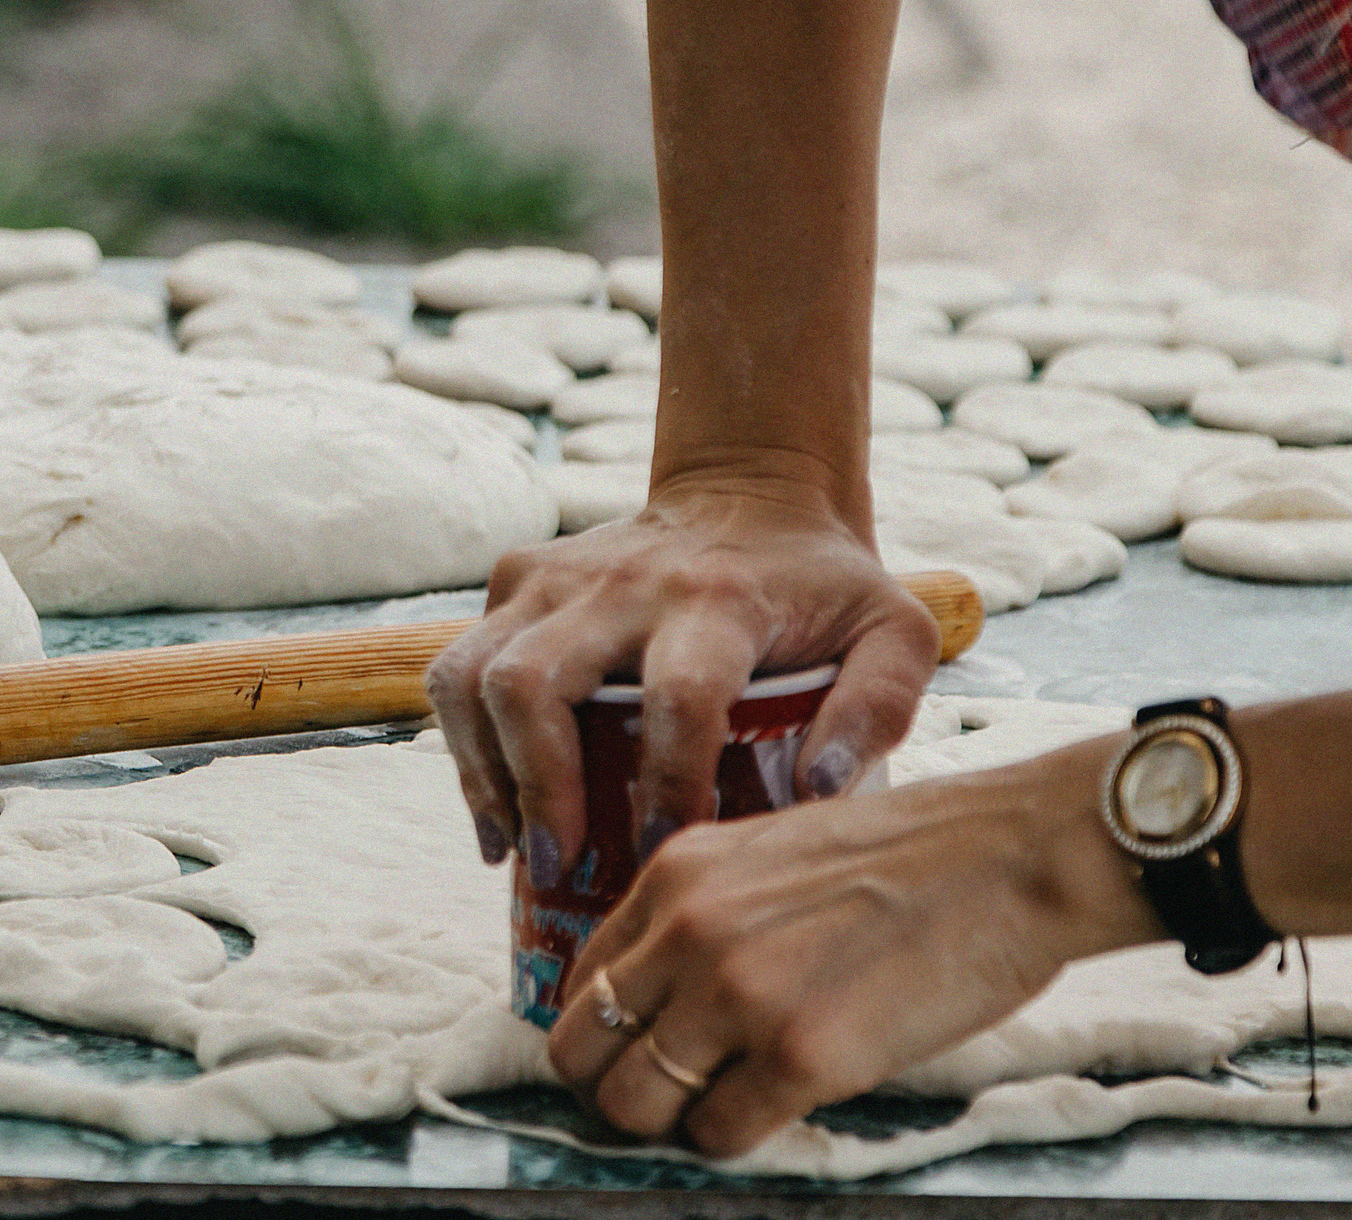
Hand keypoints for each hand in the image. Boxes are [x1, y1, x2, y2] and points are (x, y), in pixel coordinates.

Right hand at [425, 465, 939, 880]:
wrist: (754, 490)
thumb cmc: (825, 588)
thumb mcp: (895, 634)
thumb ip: (880, 709)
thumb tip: (817, 792)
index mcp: (718, 597)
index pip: (675, 698)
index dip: (664, 785)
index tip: (663, 850)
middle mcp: (622, 581)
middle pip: (533, 683)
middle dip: (536, 786)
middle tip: (560, 861)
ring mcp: (555, 574)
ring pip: (471, 674)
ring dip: (480, 771)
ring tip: (510, 847)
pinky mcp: (517, 575)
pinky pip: (457, 665)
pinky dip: (461, 742)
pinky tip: (495, 803)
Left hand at [547, 739, 1158, 1154]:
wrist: (1011, 856)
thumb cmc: (911, 855)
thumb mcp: (771, 851)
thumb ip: (706, 909)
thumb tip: (665, 988)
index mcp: (677, 873)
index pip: (584, 979)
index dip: (602, 1030)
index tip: (631, 1054)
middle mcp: (689, 930)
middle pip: (582, 1048)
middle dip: (611, 1086)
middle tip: (662, 1100)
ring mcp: (740, 994)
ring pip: (635, 1102)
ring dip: (668, 1122)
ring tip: (716, 1111)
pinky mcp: (801, 1056)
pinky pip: (720, 1134)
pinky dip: (734, 1140)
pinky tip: (772, 1113)